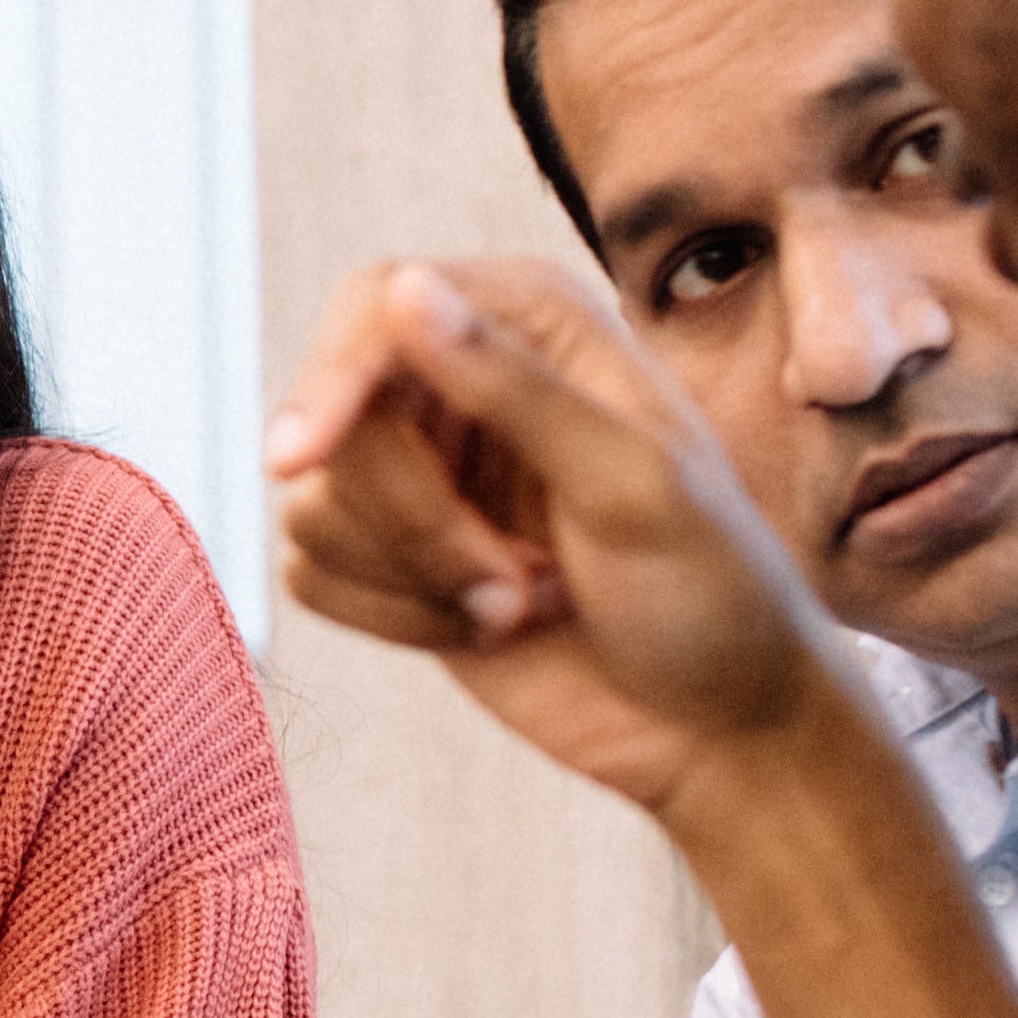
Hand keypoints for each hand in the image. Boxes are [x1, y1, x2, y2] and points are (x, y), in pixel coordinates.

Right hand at [268, 258, 870, 817]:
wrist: (716, 725)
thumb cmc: (710, 591)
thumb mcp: (630, 480)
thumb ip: (514, 384)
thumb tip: (404, 291)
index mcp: (533, 324)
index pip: (372, 305)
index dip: (328, 378)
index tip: (300, 461)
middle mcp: (462, 383)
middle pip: (336, 422)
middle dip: (413, 523)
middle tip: (509, 583)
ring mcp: (422, 473)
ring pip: (314, 505)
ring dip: (415, 579)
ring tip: (520, 602)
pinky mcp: (390, 559)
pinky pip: (311, 575)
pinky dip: (394, 619)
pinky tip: (488, 626)